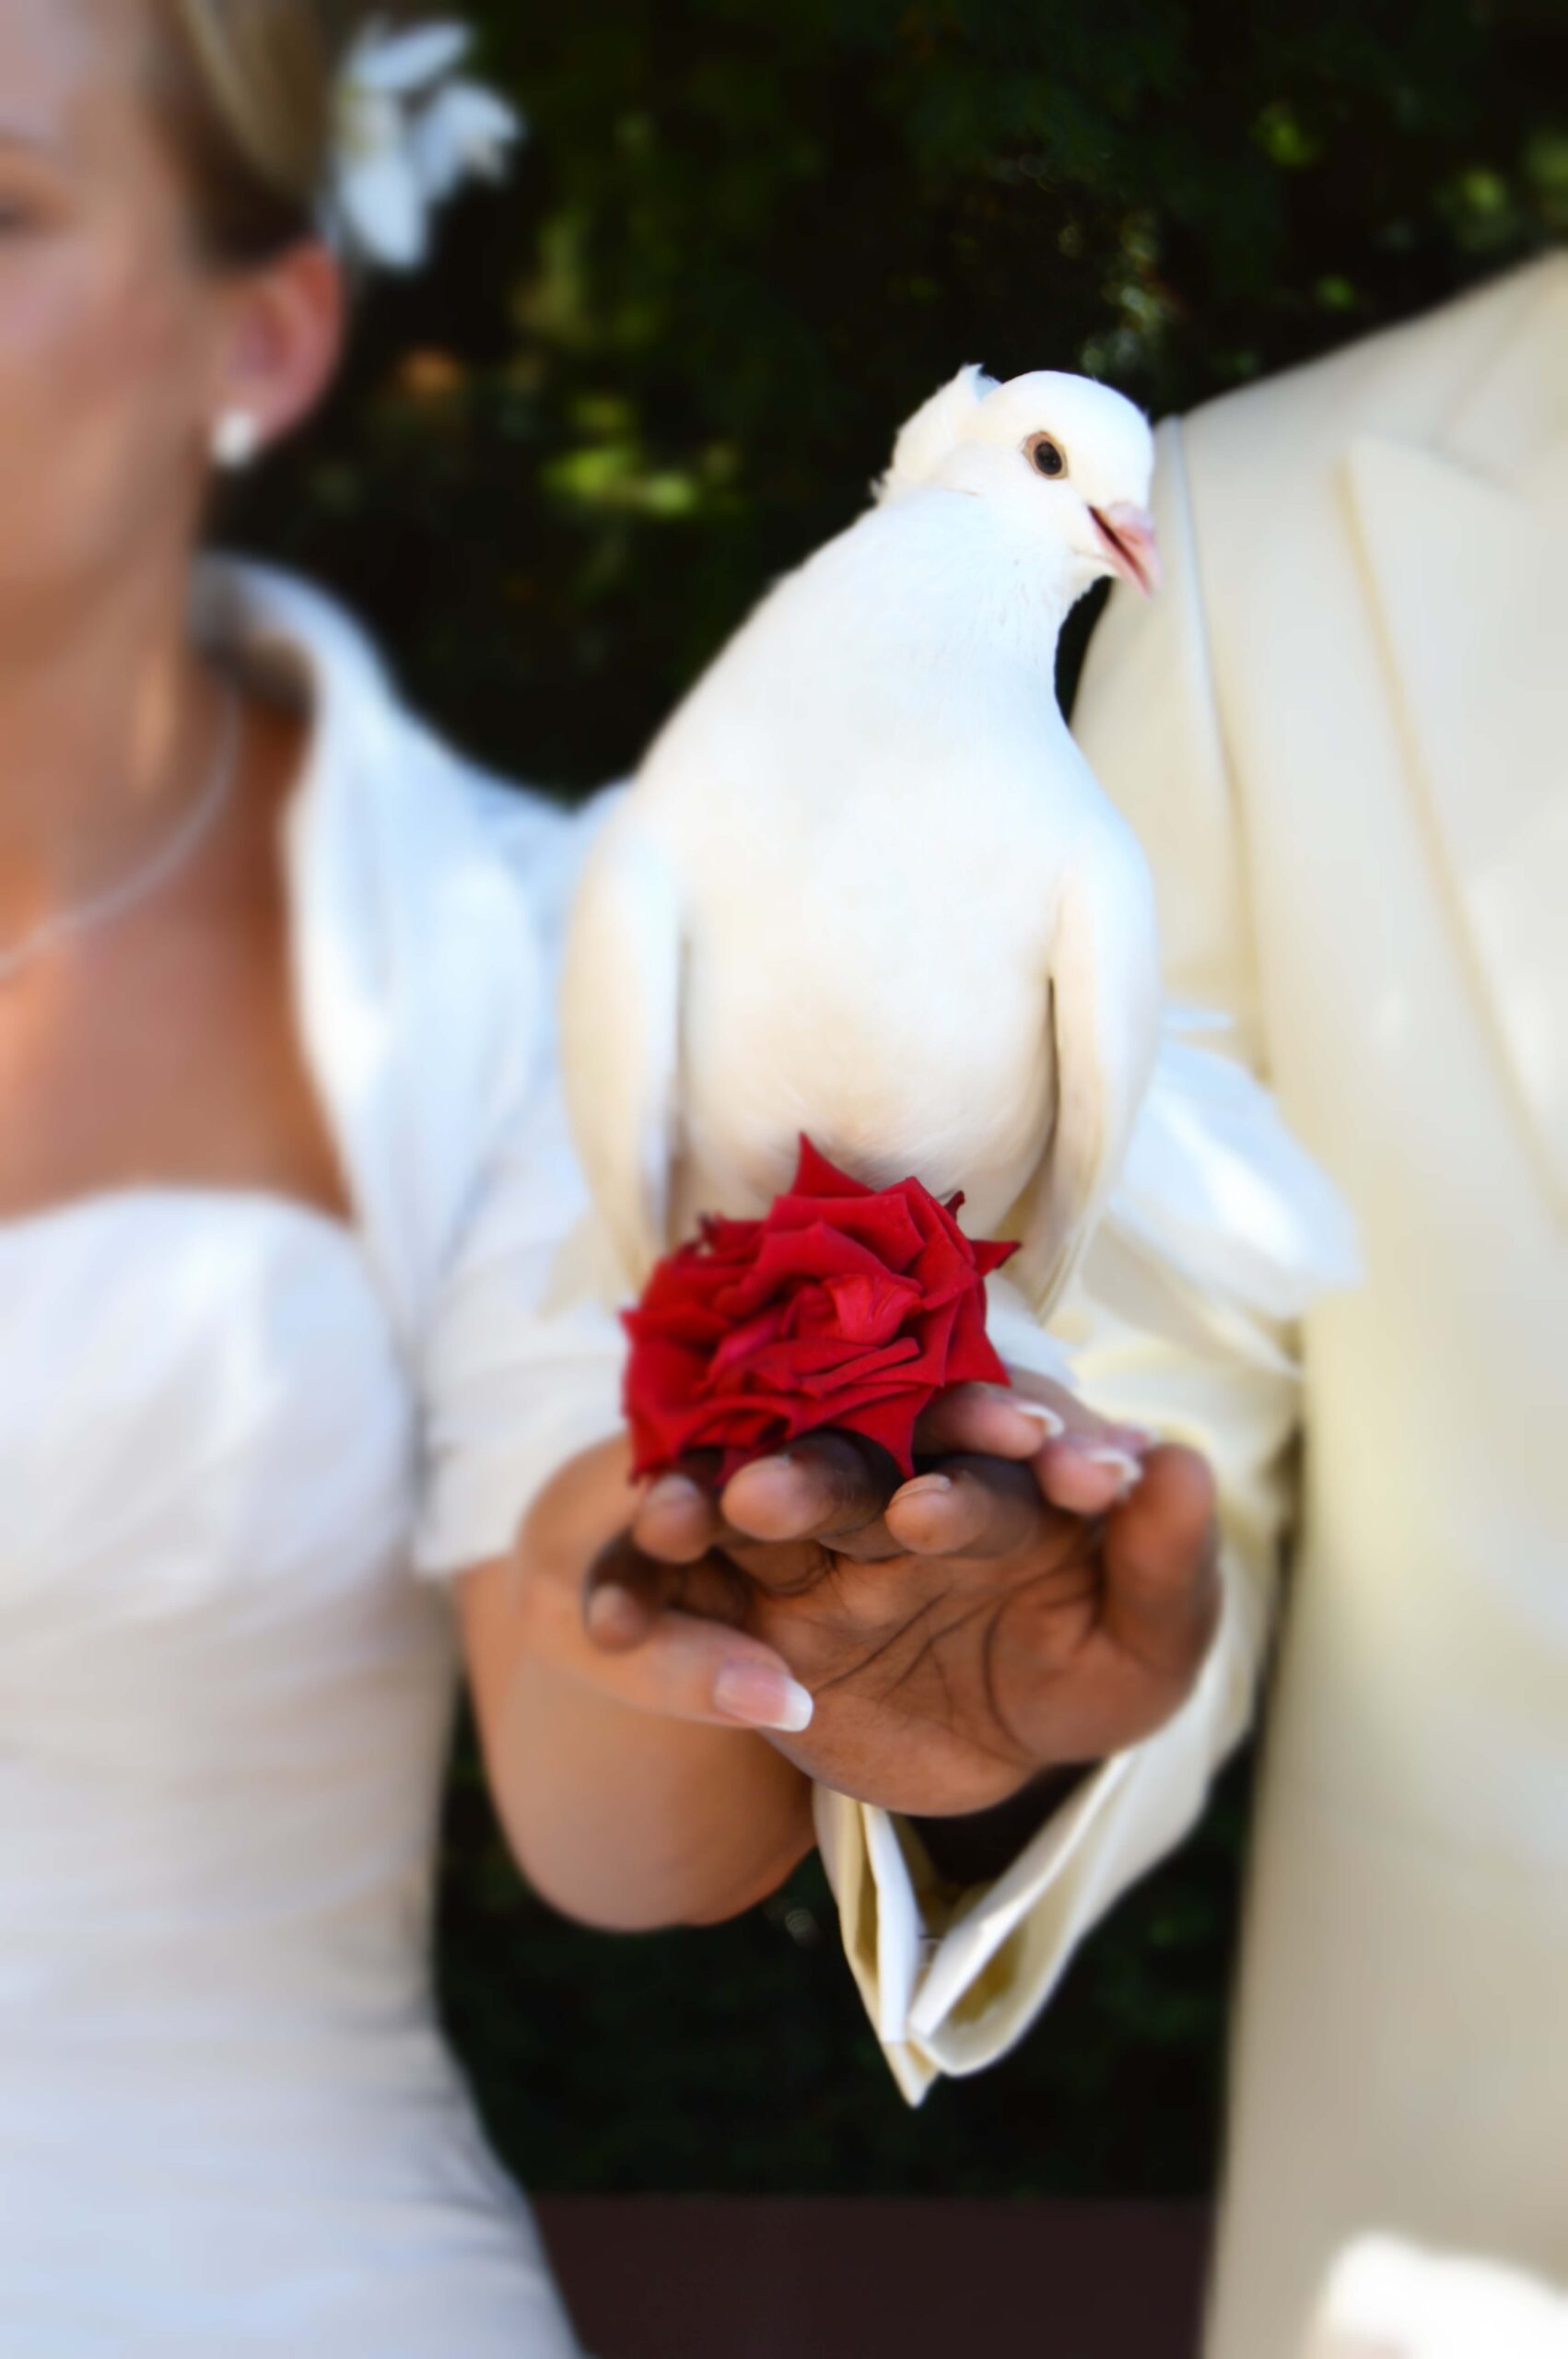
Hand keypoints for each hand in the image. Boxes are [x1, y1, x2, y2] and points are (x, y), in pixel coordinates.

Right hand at [590, 1375, 1219, 1816]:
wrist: (982, 1755)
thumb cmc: (1068, 1676)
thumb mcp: (1141, 1654)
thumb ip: (1167, 1566)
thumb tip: (1184, 1464)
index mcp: (989, 1478)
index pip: (987, 1444)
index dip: (994, 1444)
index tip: (990, 1483)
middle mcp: (884, 1488)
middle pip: (844, 1468)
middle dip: (814, 1480)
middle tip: (773, 1495)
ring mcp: (799, 1546)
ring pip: (736, 1509)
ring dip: (698, 1507)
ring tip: (664, 1519)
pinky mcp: (732, 1606)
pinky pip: (664, 1600)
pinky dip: (629, 1605)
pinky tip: (609, 1629)